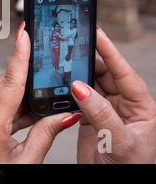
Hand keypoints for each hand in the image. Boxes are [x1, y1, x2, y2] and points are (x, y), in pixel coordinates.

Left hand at [0, 22, 82, 163]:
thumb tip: (67, 115)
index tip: (23, 33)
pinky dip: (14, 104)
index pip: (9, 82)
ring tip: (43, 92)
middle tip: (44, 60)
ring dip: (21, 91)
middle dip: (25, 72)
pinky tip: (30, 109)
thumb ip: (47, 134)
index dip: (19, 56)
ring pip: (1, 92)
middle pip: (4, 83)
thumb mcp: (27, 162)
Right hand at [74, 26, 155, 163]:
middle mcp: (124, 106)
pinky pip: (79, 98)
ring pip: (90, 84)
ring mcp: (107, 111)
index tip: (97, 34)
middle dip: (89, 61)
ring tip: (63, 64)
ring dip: (77, 76)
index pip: (125, 73)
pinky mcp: (91, 118)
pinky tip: (60, 86)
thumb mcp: (119, 141)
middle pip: (105, 75)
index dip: (111, 52)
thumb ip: (100, 112)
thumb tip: (79, 87)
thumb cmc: (129, 168)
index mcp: (141, 107)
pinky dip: (69, 92)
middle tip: (72, 47)